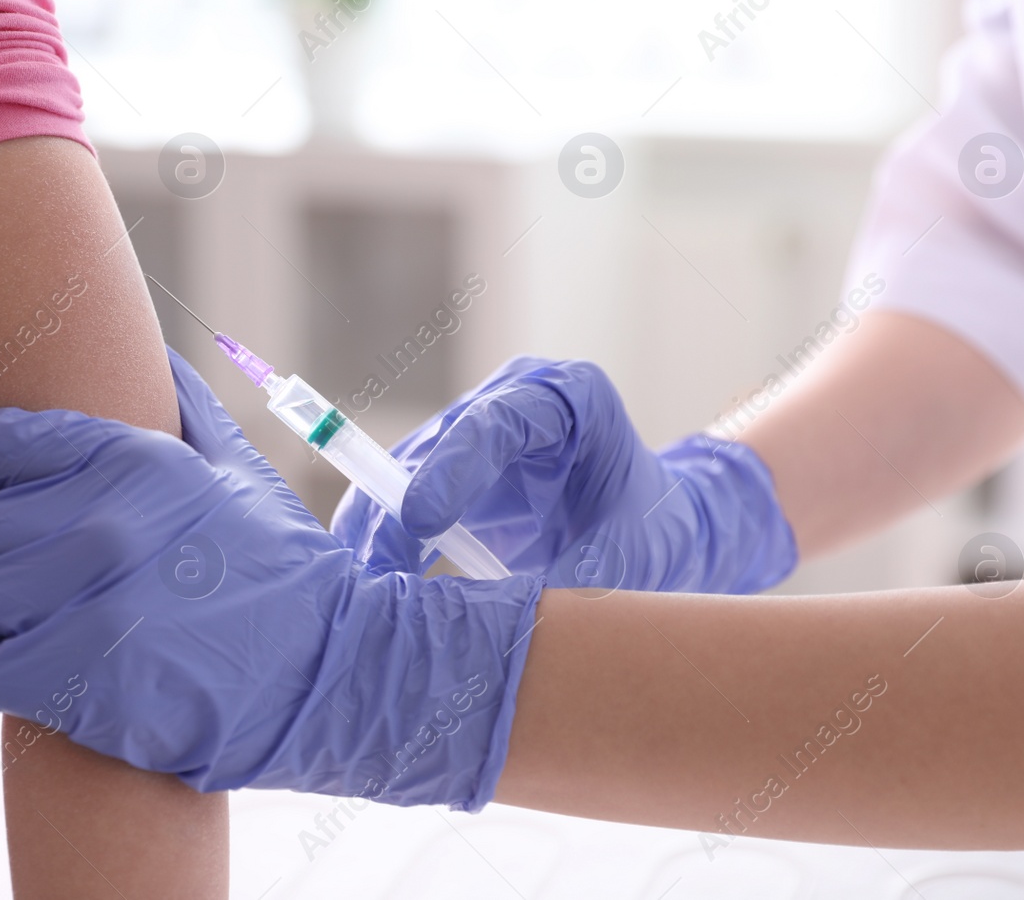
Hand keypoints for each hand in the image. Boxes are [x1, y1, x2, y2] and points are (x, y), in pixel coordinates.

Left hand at [0, 349, 543, 808]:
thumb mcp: (238, 471)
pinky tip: (40, 665)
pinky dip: (4, 670)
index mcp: (135, 462)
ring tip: (48, 619)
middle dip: (1, 551)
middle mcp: (108, 525)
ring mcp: (96, 606)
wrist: (327, 672)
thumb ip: (185, 409)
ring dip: (3, 615)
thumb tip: (152, 353)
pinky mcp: (87, 683)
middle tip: (41, 570)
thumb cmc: (278, 567)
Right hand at [332, 356, 795, 593]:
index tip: (419, 520)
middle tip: (371, 567)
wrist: (661, 533)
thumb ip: (569, 583)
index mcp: (570, 397)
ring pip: (407, 472)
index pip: (498, 420)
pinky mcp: (453, 475)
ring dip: (380, 529)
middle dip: (396, 506)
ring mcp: (478, 436)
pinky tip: (370, 585)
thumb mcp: (626, 561)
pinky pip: (404, 503)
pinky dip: (387, 545)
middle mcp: (513, 402)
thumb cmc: (655, 536)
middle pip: (437, 444)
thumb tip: (500, 625)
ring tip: (362, 587)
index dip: (452, 466)